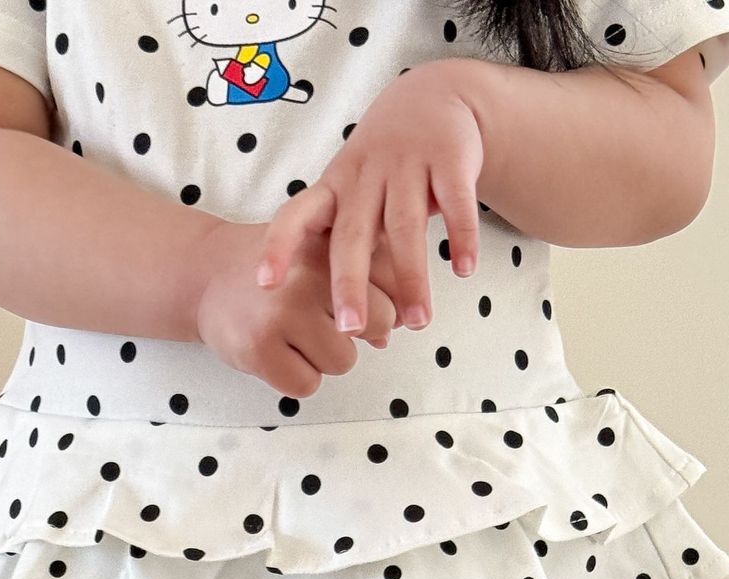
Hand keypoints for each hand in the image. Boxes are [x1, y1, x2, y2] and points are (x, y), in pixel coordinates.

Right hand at [195, 219, 399, 399]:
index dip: (387, 305)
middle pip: (379, 324)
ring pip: (343, 361)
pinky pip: (306, 385)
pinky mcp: (260, 349)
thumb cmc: (278, 270)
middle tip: (325, 324)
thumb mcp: (323, 253)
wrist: (208, 275)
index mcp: (331, 244)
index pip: (392, 285)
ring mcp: (282, 314)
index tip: (370, 309)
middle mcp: (309, 275)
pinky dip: (297, 378)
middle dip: (360, 333)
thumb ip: (366, 277)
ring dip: (325, 359)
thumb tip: (396, 328)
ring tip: (296, 338)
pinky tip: (279, 354)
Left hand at [253, 62, 485, 336]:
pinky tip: (463, 270)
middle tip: (348, 330)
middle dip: (348, 284)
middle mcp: (365, 176)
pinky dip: (461, 236)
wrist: (434, 97)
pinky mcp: (449, 158)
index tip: (265, 283)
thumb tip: (352, 329)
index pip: (297, 216)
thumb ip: (350, 249)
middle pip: (352, 235)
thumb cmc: (385, 166)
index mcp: (335, 187)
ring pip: (405, 227)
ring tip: (418, 323)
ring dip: (412, 278)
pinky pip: (455, 203)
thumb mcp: (353, 193)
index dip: (279, 247)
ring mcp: (407, 165)